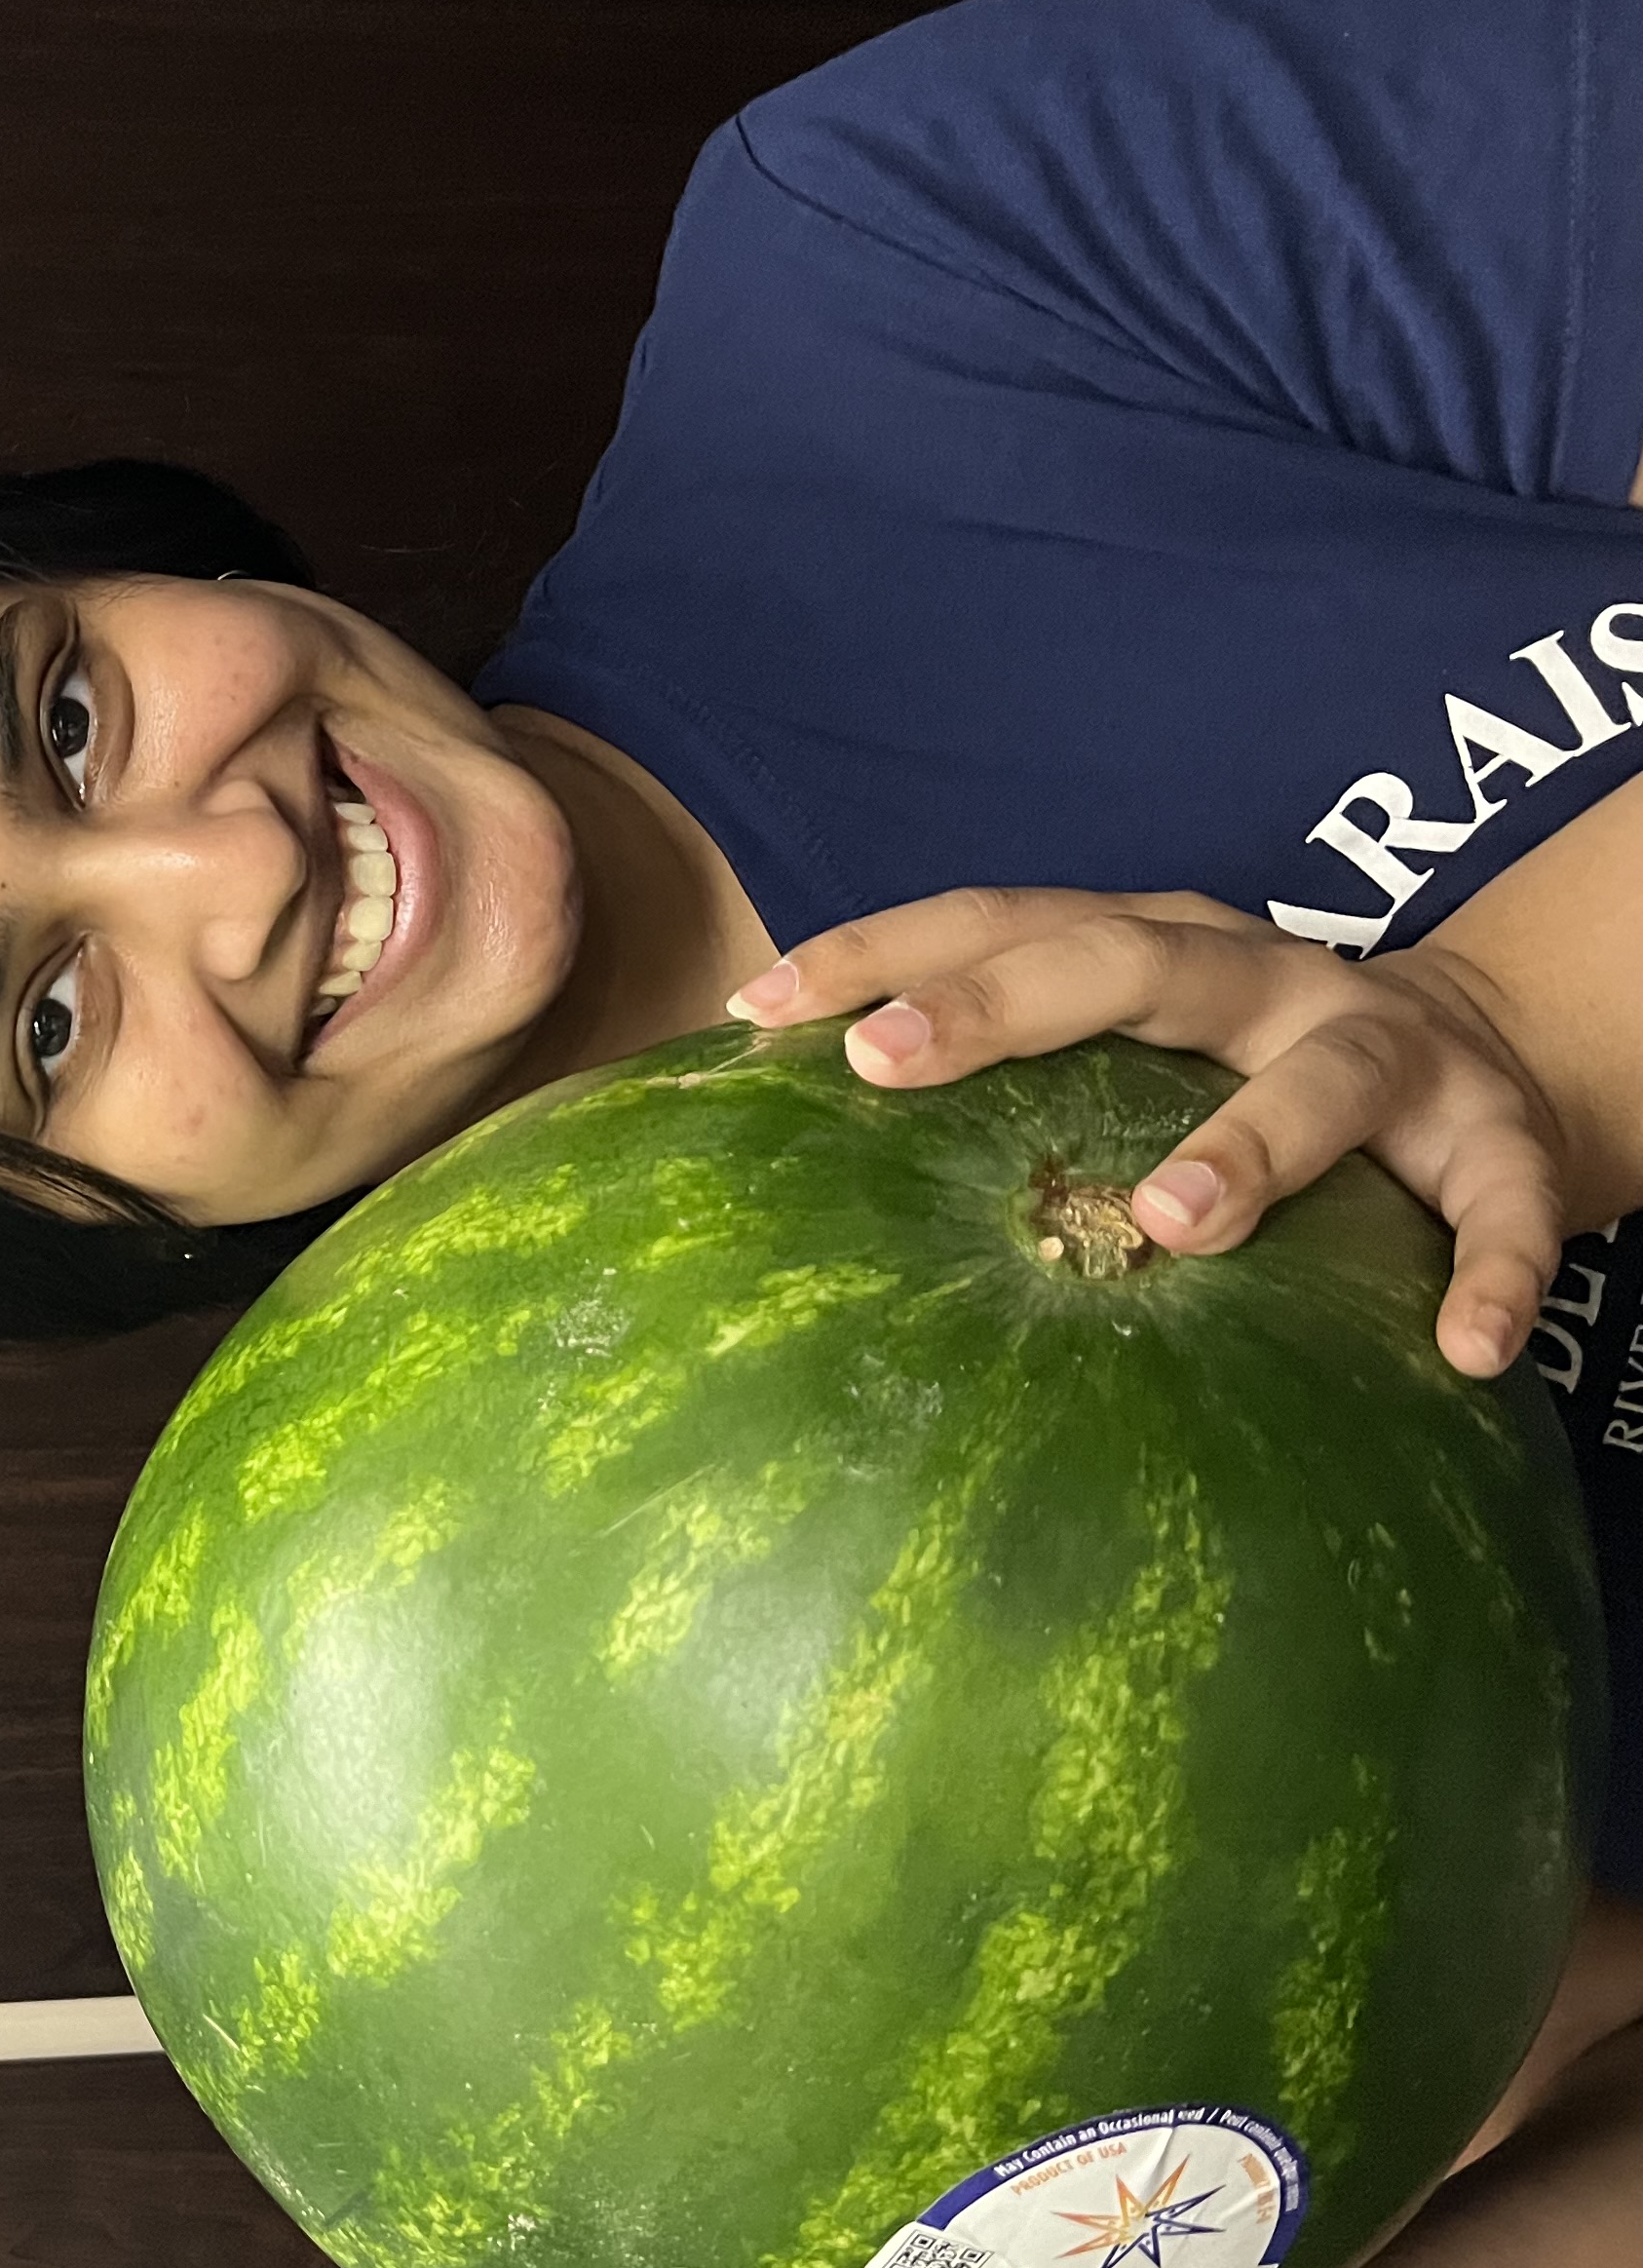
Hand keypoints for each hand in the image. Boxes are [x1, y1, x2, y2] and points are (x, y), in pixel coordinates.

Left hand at [726, 889, 1570, 1377]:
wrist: (1483, 1060)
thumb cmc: (1234, 1076)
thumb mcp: (1124, 1050)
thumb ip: (998, 1078)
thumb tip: (771, 1147)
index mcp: (1156, 947)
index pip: (1001, 919)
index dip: (883, 949)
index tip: (760, 1006)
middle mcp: (1264, 977)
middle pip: (1134, 963)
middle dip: (1009, 1003)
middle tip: (892, 1062)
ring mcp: (1392, 1052)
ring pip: (1327, 1077)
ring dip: (1255, 1141)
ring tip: (1174, 1223)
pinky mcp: (1500, 1141)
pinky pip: (1506, 1206)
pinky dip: (1494, 1270)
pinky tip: (1469, 1348)